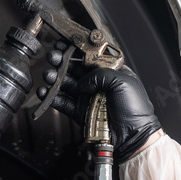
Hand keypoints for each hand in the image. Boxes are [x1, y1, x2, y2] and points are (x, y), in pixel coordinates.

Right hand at [37, 41, 161, 161]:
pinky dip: (52, 97)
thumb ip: (99, 75)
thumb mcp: (122, 81)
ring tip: (48, 75)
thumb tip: (82, 82)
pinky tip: (45, 92)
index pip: (90, 57)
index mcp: (109, 72)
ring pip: (66, 84)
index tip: (64, 44)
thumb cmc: (135, 108)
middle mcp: (97, 83)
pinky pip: (63, 102)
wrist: (132, 136)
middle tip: (53, 57)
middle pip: (74, 68)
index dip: (76, 50)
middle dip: (62, 61)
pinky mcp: (80, 111)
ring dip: (55, 78)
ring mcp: (87, 97)